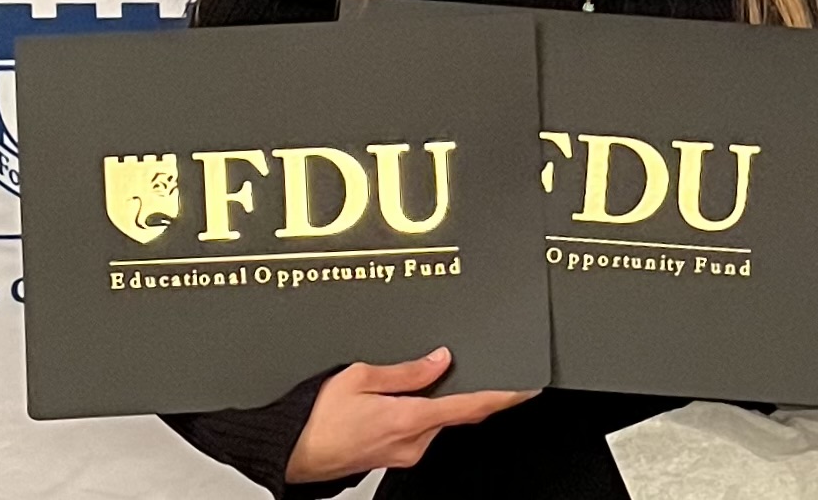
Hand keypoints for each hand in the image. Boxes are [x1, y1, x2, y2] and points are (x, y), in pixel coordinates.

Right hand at [285, 346, 538, 482]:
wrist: (292, 451)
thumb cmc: (317, 416)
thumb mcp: (360, 376)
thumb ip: (406, 370)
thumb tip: (439, 361)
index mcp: (409, 419)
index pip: (470, 406)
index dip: (502, 395)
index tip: (525, 386)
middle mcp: (412, 442)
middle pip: (455, 411)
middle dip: (465, 387)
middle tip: (469, 361)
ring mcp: (404, 453)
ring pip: (436, 419)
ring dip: (438, 398)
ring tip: (424, 373)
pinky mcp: (393, 456)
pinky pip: (420, 427)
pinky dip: (423, 408)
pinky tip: (408, 395)